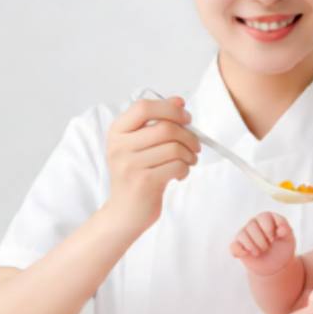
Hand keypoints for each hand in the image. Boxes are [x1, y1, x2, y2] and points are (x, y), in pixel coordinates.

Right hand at [105, 96, 200, 236]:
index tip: (185, 117)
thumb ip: (156, 121)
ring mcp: (130, 165)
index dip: (169, 109)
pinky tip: (179, 174)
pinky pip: (177, 166)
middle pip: (165, 128)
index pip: (143, 107)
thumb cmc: (136, 174)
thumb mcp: (139, 145)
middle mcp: (120, 146)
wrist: (124, 212)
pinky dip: (185, 169)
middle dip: (188, 135)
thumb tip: (179, 101)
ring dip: (189, 155)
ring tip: (188, 161)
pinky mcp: (144, 182)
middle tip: (195, 145)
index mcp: (117, 131)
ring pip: (174, 148)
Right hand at [229, 212, 295, 276]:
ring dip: (253, 247)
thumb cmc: (283, 247)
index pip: (264, 217)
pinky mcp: (238, 246)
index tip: (274, 239)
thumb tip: (281, 229)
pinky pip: (234, 246)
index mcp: (266, 217)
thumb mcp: (289, 238)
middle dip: (262, 241)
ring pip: (242, 235)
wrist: (277, 264)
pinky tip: (247, 254)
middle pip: (252, 227)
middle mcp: (253, 223)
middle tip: (267, 247)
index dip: (269, 230)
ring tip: (259, 252)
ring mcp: (244, 234)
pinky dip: (239, 251)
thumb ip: (287, 230)